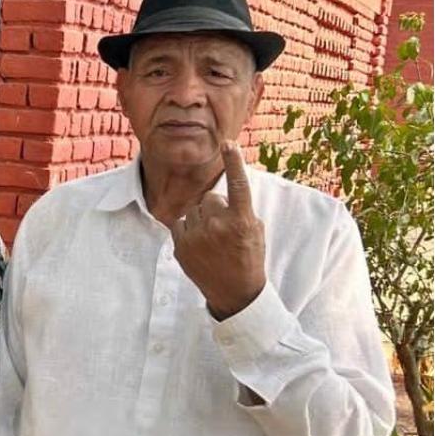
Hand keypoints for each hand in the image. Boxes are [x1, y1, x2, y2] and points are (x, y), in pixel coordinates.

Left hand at [169, 142, 265, 319]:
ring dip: (201, 218)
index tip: (229, 144)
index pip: (238, 185)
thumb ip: (240, 210)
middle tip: (223, 228)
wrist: (234, 291)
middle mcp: (219, 225)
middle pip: (210, 198)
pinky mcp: (181, 246)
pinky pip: (180, 223)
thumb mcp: (254, 231)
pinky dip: (187, 229)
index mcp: (242, 220)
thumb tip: (221, 197)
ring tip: (211, 239)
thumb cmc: (248, 257)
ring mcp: (198, 236)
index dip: (234, 163)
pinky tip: (198, 244)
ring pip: (194, 210)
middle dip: (215, 208)